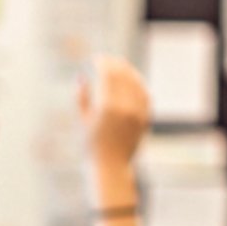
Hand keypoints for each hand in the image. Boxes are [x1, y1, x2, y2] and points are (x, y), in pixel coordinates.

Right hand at [77, 56, 150, 179]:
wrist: (110, 167)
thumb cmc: (91, 146)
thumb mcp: (82, 121)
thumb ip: (81, 97)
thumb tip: (81, 77)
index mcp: (107, 107)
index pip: (108, 75)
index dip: (102, 63)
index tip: (96, 58)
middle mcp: (125, 108)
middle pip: (123, 76)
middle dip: (115, 64)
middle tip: (107, 59)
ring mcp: (138, 113)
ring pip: (136, 83)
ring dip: (128, 71)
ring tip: (120, 66)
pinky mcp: (145, 118)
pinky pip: (145, 94)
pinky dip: (138, 84)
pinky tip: (132, 80)